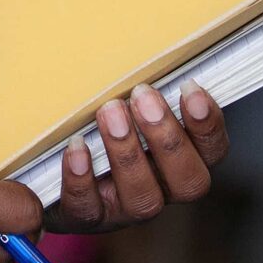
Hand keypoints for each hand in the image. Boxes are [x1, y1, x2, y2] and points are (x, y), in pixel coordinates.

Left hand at [46, 82, 229, 233]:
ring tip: (109, 111)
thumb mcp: (130, 105)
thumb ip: (150, 90)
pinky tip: (76, 146)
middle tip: (142, 95)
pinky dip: (82, 176)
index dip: (208, 124)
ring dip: (128, 152)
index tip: (189, 88)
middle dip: (167, 137)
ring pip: (143, 199)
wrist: (49, 170)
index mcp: (181, 162)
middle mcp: (161, 191)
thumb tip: (159, 45)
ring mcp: (124, 210)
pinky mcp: (85, 218)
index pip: (213, 151)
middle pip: (187, 181)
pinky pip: (88, 207)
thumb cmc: (99, 123)